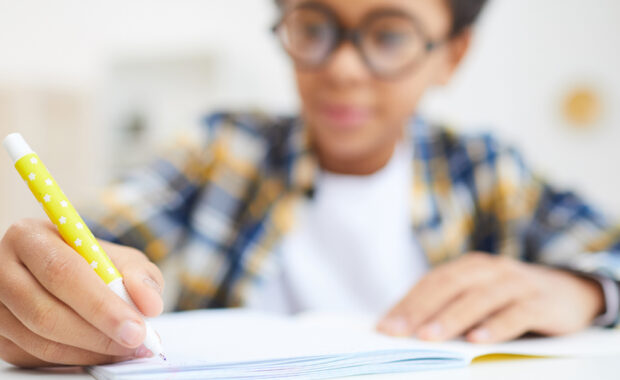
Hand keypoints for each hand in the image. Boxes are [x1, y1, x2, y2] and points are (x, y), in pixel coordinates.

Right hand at [0, 219, 164, 366]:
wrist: (68, 273)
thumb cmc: (94, 262)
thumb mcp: (122, 258)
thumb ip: (141, 276)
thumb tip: (150, 305)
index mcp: (30, 238)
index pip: (63, 273)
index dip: (101, 305)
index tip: (136, 326)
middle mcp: (3, 269)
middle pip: (46, 312)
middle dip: (98, 334)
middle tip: (135, 342)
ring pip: (40, 340)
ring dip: (89, 351)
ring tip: (125, 348)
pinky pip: (35, 356)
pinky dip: (75, 359)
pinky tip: (102, 352)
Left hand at [377, 253, 604, 342]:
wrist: (570, 291)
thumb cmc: (511, 299)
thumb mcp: (480, 297)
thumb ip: (452, 307)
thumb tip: (408, 331)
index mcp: (469, 267)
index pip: (431, 282)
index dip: (407, 303)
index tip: (384, 326)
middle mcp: (490, 269)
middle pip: (449, 286)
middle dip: (419, 309)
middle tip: (396, 332)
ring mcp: (516, 283)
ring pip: (479, 298)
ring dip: (452, 318)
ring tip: (429, 338)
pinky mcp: (541, 301)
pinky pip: (516, 313)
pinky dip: (496, 326)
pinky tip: (478, 341)